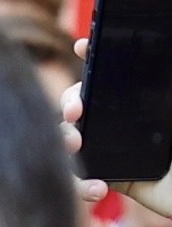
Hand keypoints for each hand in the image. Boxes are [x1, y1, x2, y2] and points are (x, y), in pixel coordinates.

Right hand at [61, 39, 171, 216]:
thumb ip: (170, 74)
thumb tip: (165, 38)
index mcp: (142, 94)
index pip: (111, 70)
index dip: (93, 55)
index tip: (82, 46)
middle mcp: (124, 117)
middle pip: (82, 101)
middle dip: (69, 101)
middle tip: (75, 110)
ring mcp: (114, 147)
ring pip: (73, 139)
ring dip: (65, 139)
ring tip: (76, 145)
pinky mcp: (111, 179)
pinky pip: (82, 179)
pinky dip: (82, 184)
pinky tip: (99, 187)